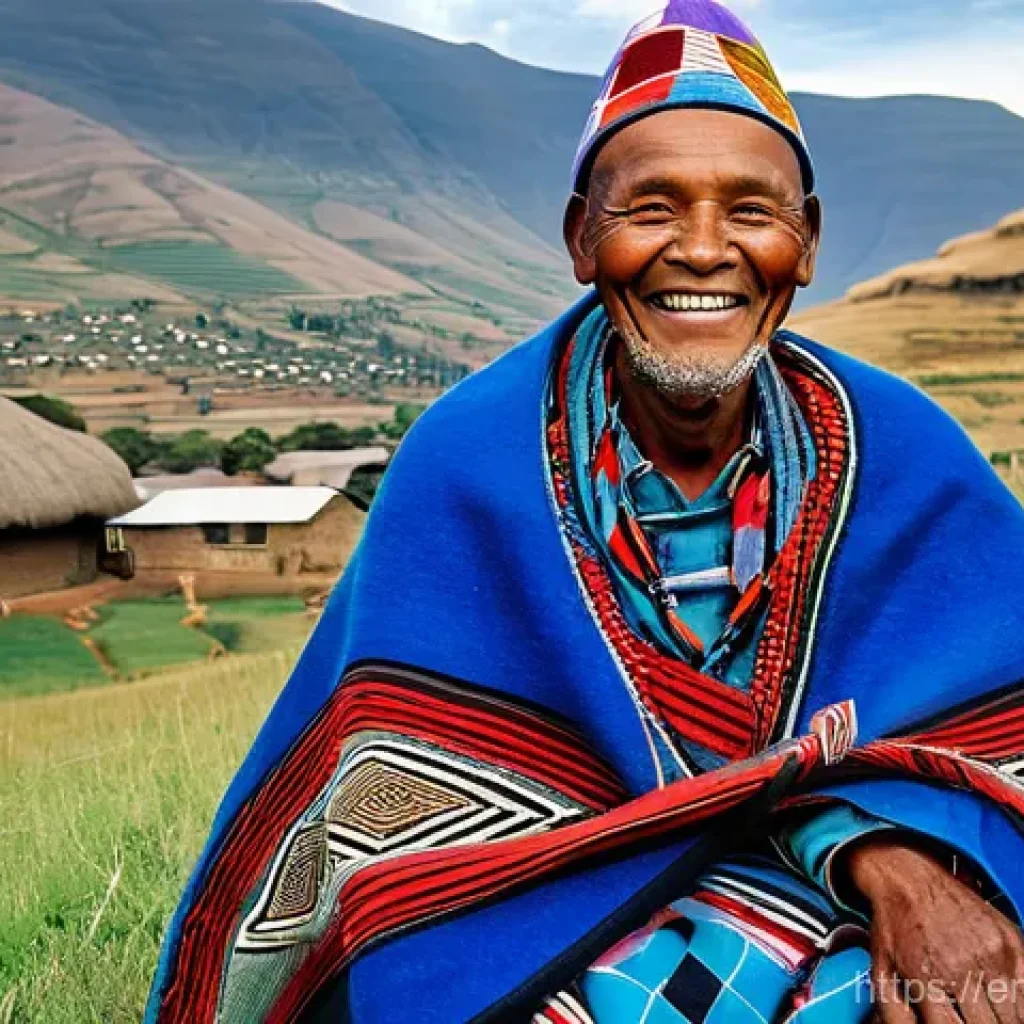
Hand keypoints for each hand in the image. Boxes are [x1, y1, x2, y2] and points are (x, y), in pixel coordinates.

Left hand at [846, 838, 1023, 1022]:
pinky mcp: (1010, 942)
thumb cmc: (895, 927)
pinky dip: (1021, 1005)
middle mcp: (963, 966)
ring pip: (1015, 1016)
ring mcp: (991, 953)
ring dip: (1005, 1021)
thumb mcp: (882, 971)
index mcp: (927, 978)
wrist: (909, 878)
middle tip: (973, 1020)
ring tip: (987, 1015)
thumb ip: (896, 1015)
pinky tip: (1006, 1006)